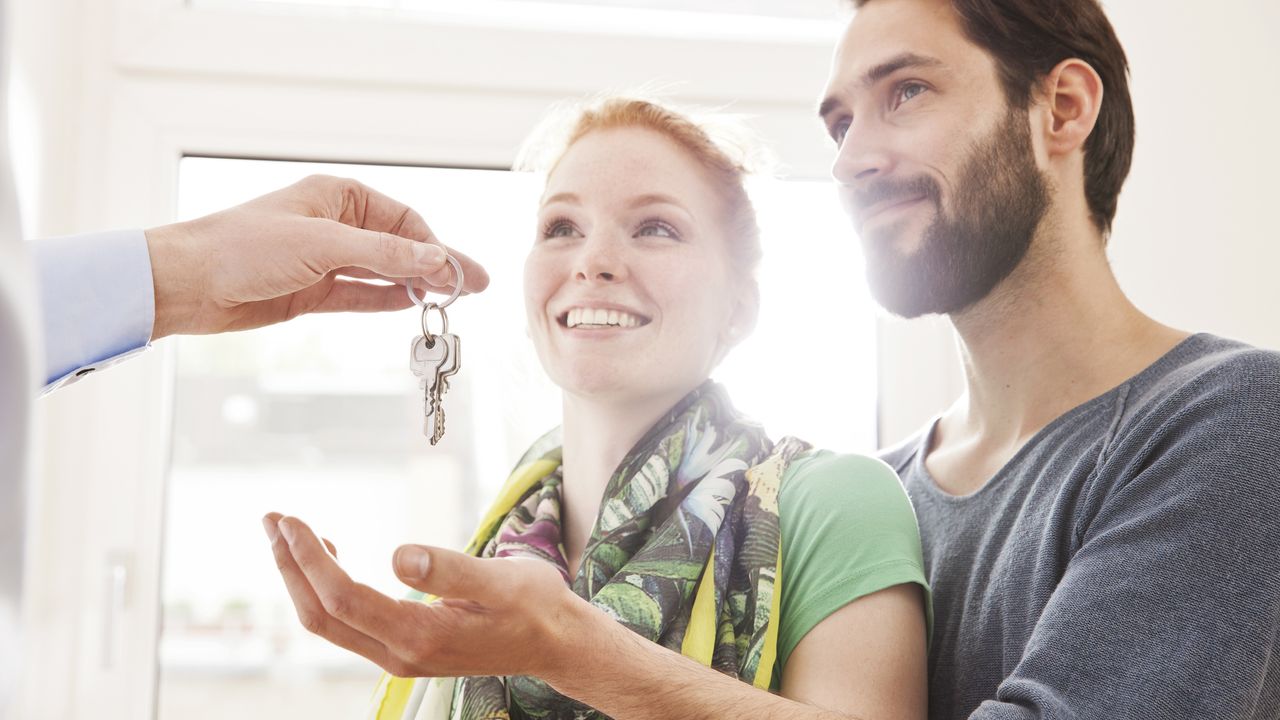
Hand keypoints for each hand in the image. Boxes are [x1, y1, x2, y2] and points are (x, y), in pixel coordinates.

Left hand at [145, 175, 488, 338]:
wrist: (188, 284)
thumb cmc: (243, 247)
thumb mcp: (323, 245)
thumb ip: (384, 255)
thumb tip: (436, 260)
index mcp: (336, 196)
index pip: (402, 220)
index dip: (434, 246)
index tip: (458, 272)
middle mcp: (334, 225)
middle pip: (399, 246)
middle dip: (436, 266)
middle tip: (476, 287)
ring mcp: (323, 260)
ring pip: (383, 273)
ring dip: (416, 286)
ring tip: (453, 302)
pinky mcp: (310, 292)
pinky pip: (361, 295)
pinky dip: (387, 301)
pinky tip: (413, 306)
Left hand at [262, 512, 593, 680]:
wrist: (556, 644)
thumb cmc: (535, 607)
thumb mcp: (501, 580)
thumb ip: (450, 569)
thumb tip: (398, 555)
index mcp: (420, 637)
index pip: (344, 599)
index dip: (310, 561)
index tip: (292, 522)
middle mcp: (400, 654)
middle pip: (321, 615)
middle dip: (290, 567)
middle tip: (273, 519)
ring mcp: (398, 655)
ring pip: (329, 621)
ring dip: (301, 577)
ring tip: (287, 533)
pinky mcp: (403, 647)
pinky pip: (347, 621)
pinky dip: (324, 587)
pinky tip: (328, 556)